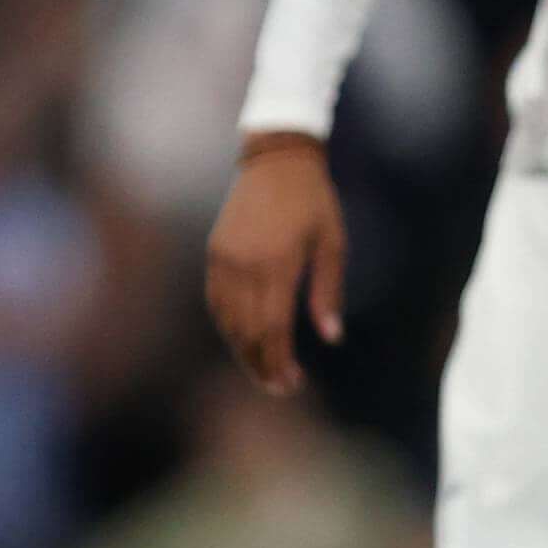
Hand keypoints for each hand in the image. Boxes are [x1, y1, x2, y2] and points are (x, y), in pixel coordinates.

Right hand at [203, 134, 345, 396]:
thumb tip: (332, 337)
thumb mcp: (333, 243)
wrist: (276, 160)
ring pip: (226, 321)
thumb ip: (328, 292)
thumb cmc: (314, 200)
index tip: (292, 384)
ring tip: (262, 369)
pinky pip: (215, 301)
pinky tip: (243, 339)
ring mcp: (223, 260)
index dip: (279, 361)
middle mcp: (244, 265)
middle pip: (246, 331)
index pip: (272, 328)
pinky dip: (228, 326)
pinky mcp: (214, 254)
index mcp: (278, 263)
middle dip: (261, 364)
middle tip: (279, 387)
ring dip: (242, 350)